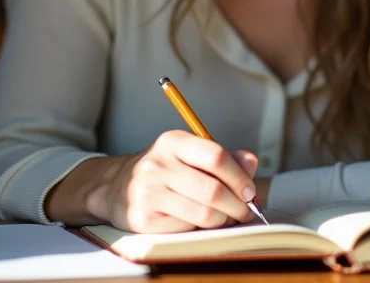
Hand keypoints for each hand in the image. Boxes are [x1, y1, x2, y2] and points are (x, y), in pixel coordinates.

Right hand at [88, 130, 258, 233]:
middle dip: (237, 205)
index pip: (216, 156)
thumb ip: (223, 156)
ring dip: (223, 220)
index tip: (250, 191)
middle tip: (246, 211)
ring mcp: (148, 192)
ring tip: (227, 218)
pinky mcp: (143, 219)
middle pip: (212, 190)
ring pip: (203, 214)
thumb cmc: (165, 169)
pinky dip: (201, 230)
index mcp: (173, 141)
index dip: (239, 177)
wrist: (118, 186)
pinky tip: (201, 223)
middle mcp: (158, 164)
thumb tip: (251, 162)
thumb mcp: (189, 153)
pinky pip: (186, 229)